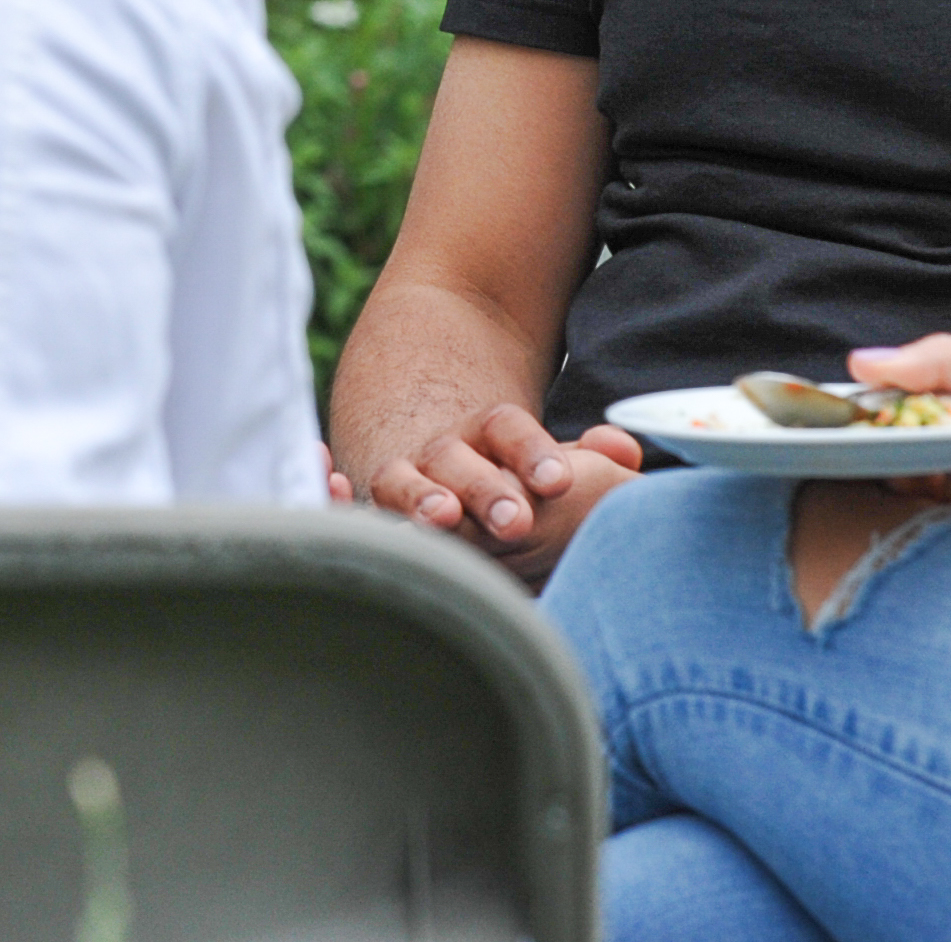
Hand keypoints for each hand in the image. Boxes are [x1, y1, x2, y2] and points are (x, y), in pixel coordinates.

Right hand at [357, 405, 646, 585]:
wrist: (431, 433)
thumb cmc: (509, 469)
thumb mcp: (551, 456)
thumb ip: (595, 458)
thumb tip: (624, 453)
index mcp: (489, 434)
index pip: (509, 430)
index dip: (533, 452)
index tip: (559, 480)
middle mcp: (444, 453)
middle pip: (460, 462)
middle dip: (485, 489)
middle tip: (516, 520)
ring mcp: (404, 478)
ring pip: (403, 483)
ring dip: (419, 498)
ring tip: (441, 518)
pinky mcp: (375, 508)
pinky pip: (345, 501)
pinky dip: (329, 489)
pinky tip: (326, 478)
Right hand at [848, 335, 950, 579]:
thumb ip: (945, 361)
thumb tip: (863, 363)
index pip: (913, 416)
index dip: (872, 417)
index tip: (828, 415)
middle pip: (914, 463)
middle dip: (878, 455)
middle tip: (838, 448)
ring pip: (932, 502)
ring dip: (904, 487)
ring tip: (875, 470)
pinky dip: (939, 524)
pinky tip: (920, 504)